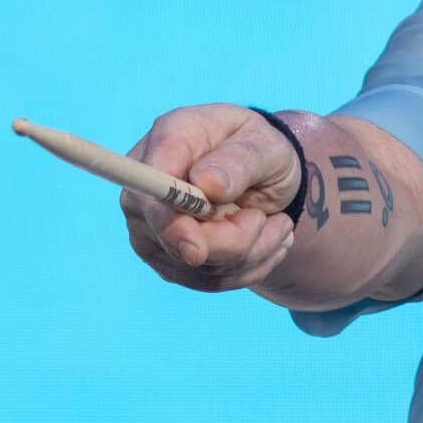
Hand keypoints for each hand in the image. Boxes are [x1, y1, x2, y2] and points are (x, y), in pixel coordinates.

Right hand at [119, 103, 301, 291]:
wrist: (264, 174)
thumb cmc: (261, 151)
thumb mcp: (266, 145)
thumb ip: (238, 161)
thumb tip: (206, 184)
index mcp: (169, 142)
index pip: (150, 190)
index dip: (169, 224)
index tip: (197, 251)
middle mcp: (146, 189)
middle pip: (174, 238)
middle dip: (237, 241)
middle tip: (274, 220)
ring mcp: (151, 228)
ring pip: (198, 267)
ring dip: (252, 253)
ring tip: (276, 225)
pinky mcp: (167, 258)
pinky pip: (209, 280)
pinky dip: (249, 268)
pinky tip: (266, 243)